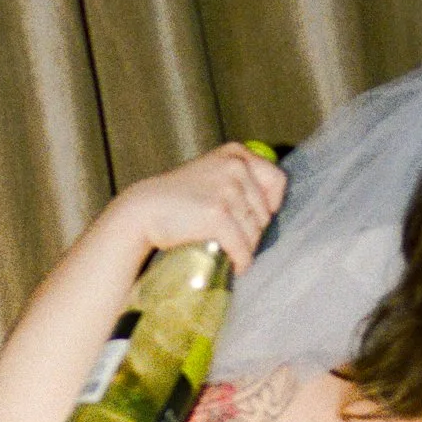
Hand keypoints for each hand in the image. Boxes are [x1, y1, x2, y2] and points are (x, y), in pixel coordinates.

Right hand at [114, 143, 285, 272]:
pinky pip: (243, 247)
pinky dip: (241, 261)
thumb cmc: (176, 198)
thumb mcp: (210, 173)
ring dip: (246, 248)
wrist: (144, 210)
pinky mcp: (219, 215)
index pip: (277, 180)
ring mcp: (228, 191)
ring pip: (255, 233)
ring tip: (231, 253)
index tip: (259, 219)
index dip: (271, 204)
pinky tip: (236, 267)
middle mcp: (235, 167)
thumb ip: (237, 179)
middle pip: (265, 212)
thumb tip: (271, 207)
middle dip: (253, 231)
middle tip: (236, 241)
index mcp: (236, 154)